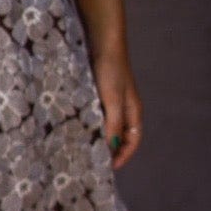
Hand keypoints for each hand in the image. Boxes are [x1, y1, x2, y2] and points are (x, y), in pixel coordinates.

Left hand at [92, 49, 141, 169]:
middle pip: (120, 135)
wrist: (102, 42)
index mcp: (133, 111)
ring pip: (106, 125)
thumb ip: (113, 123)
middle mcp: (124, 108)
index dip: (124, 155)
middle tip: (94, 161)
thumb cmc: (111, 71)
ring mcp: (111, 100)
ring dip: (98, 136)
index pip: (133, 140)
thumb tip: (110, 146)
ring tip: (83, 147)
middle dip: (110, 149)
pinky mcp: (99, 93)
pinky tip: (77, 127)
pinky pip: (96, 114)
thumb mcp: (112, 100)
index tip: (110, 167)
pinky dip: (89, 123)